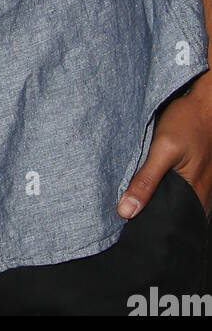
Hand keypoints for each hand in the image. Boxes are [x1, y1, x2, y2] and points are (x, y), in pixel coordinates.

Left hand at [117, 71, 211, 217]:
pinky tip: (152, 186)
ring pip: (177, 206)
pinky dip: (166, 193)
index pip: (169, 225)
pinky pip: (181, 195)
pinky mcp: (198, 179)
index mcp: (194, 196)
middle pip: (173, 217)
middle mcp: (202, 198)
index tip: (127, 224)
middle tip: (128, 212)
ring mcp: (203, 189)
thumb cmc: (186, 123)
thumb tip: (126, 211)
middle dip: (152, 217)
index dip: (149, 226)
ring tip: (136, 200)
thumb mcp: (163, 148)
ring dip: (159, 204)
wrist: (205, 104)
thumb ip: (146, 180)